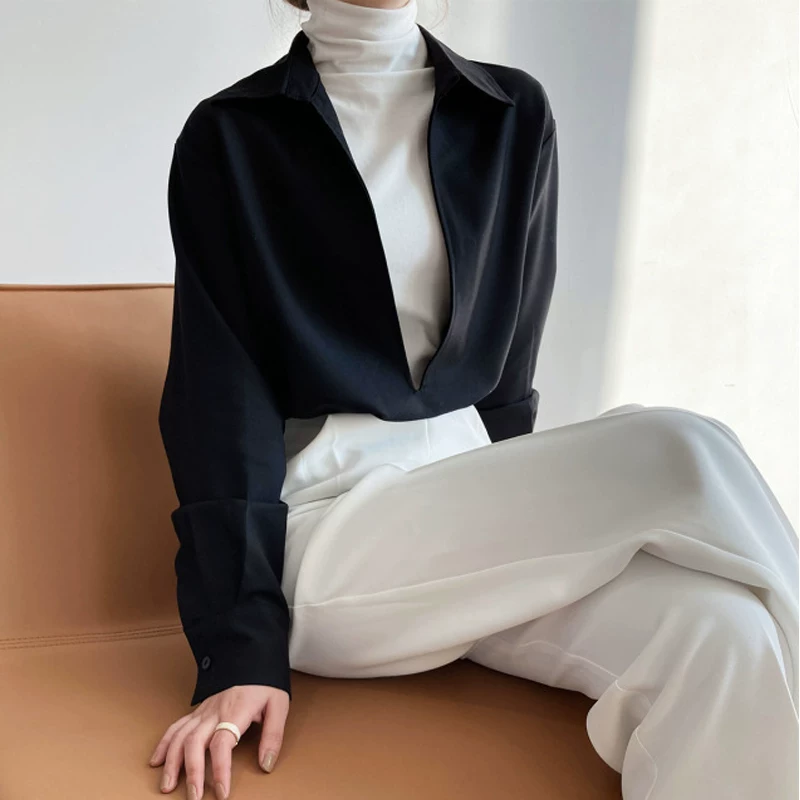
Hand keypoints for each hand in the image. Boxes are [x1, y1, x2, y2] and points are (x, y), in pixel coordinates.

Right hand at [148, 684, 289, 799]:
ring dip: (172, 762)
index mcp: (235, 711)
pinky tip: (157, 761)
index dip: (220, 769)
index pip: (222, 743)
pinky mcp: (198, 710)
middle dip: (192, 772)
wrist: (252, 656)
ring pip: (180, 736)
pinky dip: (164, 743)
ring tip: (167, 786)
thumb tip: (265, 764)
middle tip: (193, 797)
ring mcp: (203, 711)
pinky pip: (176, 726)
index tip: (222, 792)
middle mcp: (214, 711)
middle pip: (195, 742)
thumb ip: (273, 735)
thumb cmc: (265, 682)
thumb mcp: (278, 705)